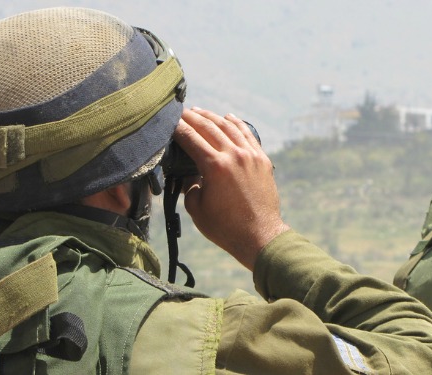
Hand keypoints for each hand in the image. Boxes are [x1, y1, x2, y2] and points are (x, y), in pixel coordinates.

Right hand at [171, 108, 289, 269]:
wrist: (259, 236)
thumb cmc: (225, 227)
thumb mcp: (196, 208)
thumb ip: (189, 186)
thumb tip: (189, 174)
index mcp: (215, 166)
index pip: (190, 138)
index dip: (177, 128)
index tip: (168, 121)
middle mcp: (234, 155)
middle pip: (209, 127)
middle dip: (192, 117)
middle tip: (181, 112)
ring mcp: (250, 156)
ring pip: (229, 127)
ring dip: (212, 117)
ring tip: (200, 111)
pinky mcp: (262, 160)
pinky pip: (248, 134)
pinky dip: (237, 123)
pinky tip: (228, 117)